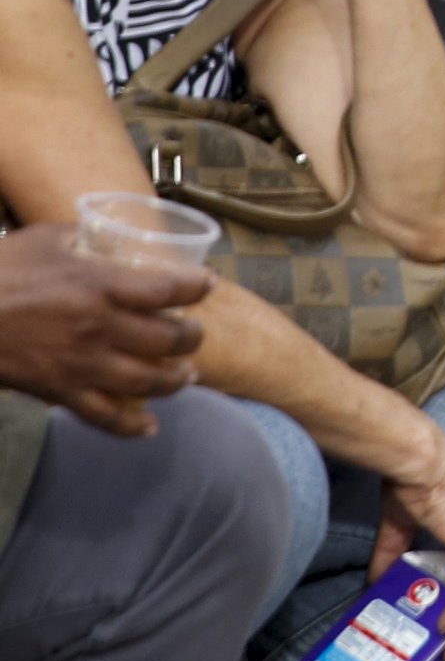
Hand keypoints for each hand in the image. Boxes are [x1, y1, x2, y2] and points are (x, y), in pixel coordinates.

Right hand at [0, 229, 205, 434]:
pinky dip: (130, 425)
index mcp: (102, 285)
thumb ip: (83, 237)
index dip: (197, 287)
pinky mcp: (59, 391)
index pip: (170, 289)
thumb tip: (105, 233)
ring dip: (175, 381)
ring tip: (186, 376)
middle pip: (169, 340)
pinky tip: (147, 426)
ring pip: (147, 381)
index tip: (207, 284)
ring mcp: (82, 364)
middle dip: (192, 339)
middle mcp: (101, 327)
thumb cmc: (0, 271)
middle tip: (196, 335)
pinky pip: (103, 416)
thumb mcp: (46, 239)